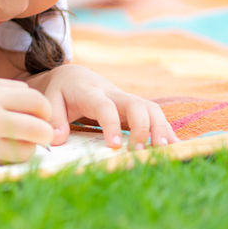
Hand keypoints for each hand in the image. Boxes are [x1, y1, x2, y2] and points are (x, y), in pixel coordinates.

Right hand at [0, 78, 54, 165]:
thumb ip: (9, 90)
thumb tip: (41, 107)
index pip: (36, 102)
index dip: (44, 109)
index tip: (40, 113)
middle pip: (39, 130)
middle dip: (44, 132)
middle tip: (38, 131)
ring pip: (27, 151)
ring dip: (27, 147)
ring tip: (15, 139)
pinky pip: (8, 162)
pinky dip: (9, 157)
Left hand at [27, 64, 178, 148]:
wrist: (76, 77)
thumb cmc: (62, 91)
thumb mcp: (51, 100)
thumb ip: (54, 119)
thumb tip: (56, 139)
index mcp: (91, 93)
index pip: (105, 107)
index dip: (112, 125)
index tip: (115, 146)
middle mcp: (115, 95)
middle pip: (137, 105)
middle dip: (143, 127)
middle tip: (141, 151)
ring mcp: (129, 102)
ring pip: (152, 110)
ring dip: (161, 130)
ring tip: (164, 152)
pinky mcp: (137, 110)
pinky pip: (157, 118)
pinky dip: (167, 132)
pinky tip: (176, 148)